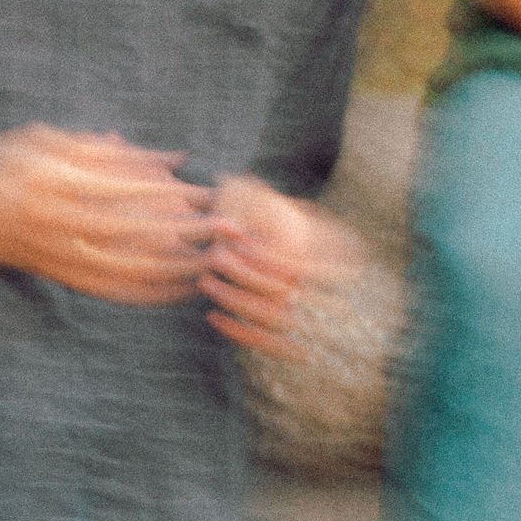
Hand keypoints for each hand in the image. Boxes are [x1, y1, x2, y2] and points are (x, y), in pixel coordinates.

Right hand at [0, 129, 210, 305]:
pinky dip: (147, 294)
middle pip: (137, 231)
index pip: (126, 189)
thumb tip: (169, 157)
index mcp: (57, 182)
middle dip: (186, 231)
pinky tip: (179, 290)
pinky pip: (112, 292)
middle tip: (229, 228)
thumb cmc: (6, 168)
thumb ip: (108, 150)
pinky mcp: (62, 277)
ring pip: (128, 269)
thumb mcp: (49, 141)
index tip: (208, 191)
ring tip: (213, 261)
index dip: (170, 191)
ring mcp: (60, 255)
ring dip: (175, 268)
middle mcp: (59, 222)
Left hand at [200, 175, 348, 354]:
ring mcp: (292, 308)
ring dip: (231, 298)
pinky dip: (235, 331)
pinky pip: (260, 340)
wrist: (316, 263)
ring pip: (264, 314)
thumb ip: (255, 197)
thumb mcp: (276, 208)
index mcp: (304, 252)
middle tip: (209, 258)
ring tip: (204, 282)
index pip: (284, 258)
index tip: (225, 238)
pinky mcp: (280, 331)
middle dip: (237, 271)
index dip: (253, 250)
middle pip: (272, 285)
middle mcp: (301, 283)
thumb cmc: (285, 228)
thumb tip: (223, 181)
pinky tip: (212, 316)